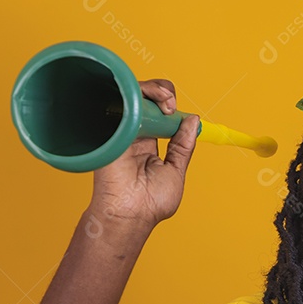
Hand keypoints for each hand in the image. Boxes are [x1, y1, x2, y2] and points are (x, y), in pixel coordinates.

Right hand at [89, 79, 199, 230]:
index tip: (181, 115)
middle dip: (164, 93)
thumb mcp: (176, 171)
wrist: (130, 214)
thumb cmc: (150, 203)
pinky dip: (136, 93)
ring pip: (133, 93)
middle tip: (171, 106)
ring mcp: (121, 129)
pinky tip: (149, 102)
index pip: (159, 113)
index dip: (171, 107)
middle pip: (147, 98)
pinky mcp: (109, 128)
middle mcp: (134, 133)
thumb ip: (183, 147)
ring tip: (165, 103)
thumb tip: (193, 121)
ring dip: (153, 89)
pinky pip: (120, 100)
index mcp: (149, 142)